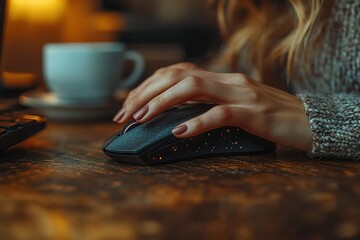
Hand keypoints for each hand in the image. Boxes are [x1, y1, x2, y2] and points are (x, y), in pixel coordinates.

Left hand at [113, 62, 312, 150]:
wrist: (311, 121)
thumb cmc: (271, 117)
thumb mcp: (236, 106)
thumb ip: (210, 105)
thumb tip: (176, 117)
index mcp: (222, 79)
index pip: (177, 72)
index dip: (149, 86)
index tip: (129, 105)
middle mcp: (228, 80)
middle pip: (177, 75)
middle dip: (146, 93)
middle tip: (124, 113)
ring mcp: (242, 94)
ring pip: (194, 87)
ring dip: (162, 102)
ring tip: (141, 118)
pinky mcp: (255, 113)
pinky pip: (222, 114)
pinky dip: (197, 122)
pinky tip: (179, 131)